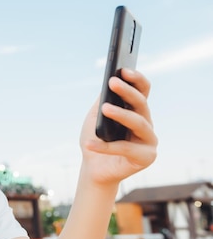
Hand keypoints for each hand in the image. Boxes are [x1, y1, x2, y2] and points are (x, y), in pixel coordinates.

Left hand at [79, 69, 156, 184]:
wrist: (93, 168)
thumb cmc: (96, 139)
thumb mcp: (95, 116)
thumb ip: (103, 100)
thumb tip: (109, 81)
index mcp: (136, 111)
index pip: (143, 90)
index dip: (136, 79)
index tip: (123, 69)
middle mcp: (146, 123)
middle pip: (141, 103)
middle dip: (127, 91)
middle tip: (112, 82)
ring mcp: (149, 140)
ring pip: (139, 123)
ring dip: (121, 114)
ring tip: (104, 108)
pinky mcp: (147, 157)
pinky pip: (126, 148)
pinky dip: (105, 146)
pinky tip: (90, 143)